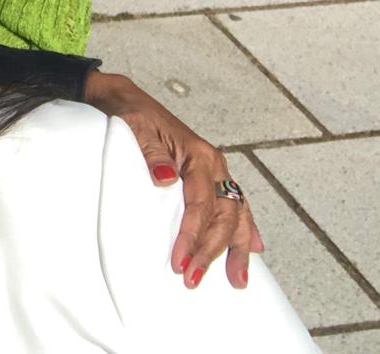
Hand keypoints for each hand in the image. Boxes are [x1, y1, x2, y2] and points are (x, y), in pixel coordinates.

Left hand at [84, 71, 263, 288]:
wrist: (126, 99)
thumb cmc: (131, 115)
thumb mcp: (135, 127)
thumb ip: (150, 151)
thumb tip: (165, 179)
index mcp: (198, 155)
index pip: (201, 204)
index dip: (192, 235)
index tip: (180, 260)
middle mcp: (213, 164)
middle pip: (224, 215)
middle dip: (212, 251)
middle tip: (193, 278)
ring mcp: (214, 171)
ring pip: (236, 214)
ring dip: (235, 249)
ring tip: (237, 280)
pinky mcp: (208, 176)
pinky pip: (234, 206)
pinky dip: (245, 229)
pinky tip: (252, 250)